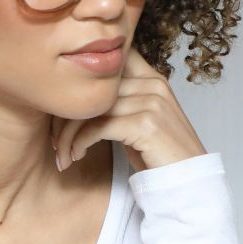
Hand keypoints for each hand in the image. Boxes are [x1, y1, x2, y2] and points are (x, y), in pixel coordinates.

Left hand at [52, 47, 206, 172]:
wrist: (188, 183)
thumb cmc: (159, 154)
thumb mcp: (141, 120)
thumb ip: (120, 101)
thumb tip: (80, 95)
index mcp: (153, 78)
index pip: (110, 61)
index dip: (80, 79)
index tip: (62, 108)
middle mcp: (154, 84)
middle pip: (94, 87)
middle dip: (66, 114)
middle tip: (54, 137)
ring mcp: (152, 103)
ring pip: (92, 108)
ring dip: (68, 133)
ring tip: (62, 152)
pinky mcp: (145, 124)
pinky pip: (98, 126)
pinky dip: (80, 142)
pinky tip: (76, 155)